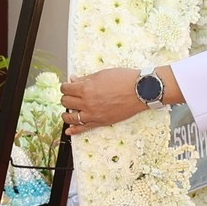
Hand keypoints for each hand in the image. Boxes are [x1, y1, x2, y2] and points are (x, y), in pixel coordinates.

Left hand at [62, 67, 181, 134]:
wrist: (140, 90)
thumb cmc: (124, 79)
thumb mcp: (102, 74)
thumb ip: (85, 79)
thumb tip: (73, 80)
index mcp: (86, 88)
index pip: (66, 89)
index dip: (65, 87)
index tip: (68, 86)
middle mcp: (87, 103)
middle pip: (66, 102)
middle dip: (66, 97)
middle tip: (71, 96)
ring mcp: (93, 114)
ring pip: (71, 117)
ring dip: (67, 113)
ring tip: (68, 111)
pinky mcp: (101, 122)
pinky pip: (84, 128)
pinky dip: (74, 131)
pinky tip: (69, 131)